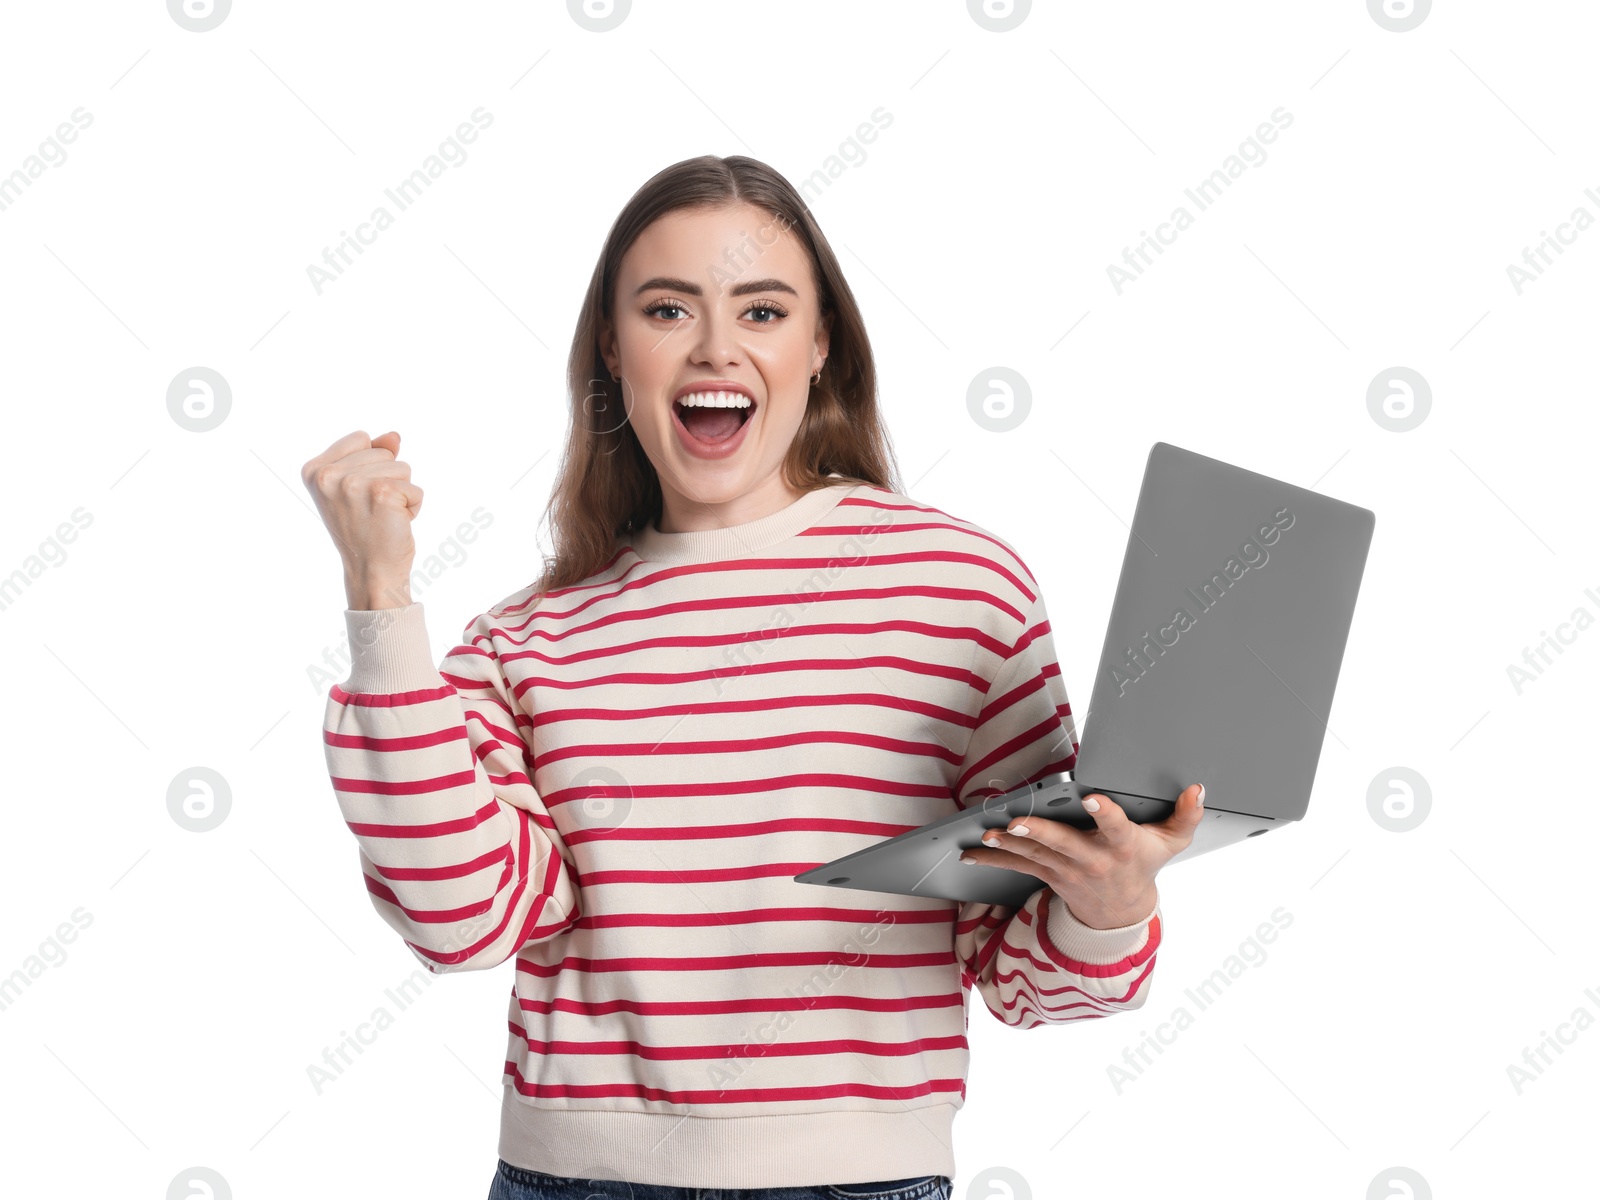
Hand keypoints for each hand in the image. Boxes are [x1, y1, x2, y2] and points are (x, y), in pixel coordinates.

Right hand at [301, 430, 421, 608]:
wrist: (371, 572)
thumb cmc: (365, 530)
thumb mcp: (358, 487)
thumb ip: (373, 454)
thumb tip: (394, 437)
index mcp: (314, 470)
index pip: (361, 438)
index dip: (370, 466)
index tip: (358, 496)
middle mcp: (328, 475)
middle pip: (384, 452)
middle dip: (387, 480)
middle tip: (371, 511)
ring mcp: (353, 483)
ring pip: (402, 467)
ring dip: (400, 493)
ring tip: (382, 516)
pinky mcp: (381, 493)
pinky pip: (415, 488)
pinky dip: (413, 506)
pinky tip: (394, 524)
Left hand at [959, 783, 1205, 928]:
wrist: (1121, 915)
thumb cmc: (1144, 866)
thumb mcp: (1171, 844)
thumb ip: (1187, 815)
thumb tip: (1197, 788)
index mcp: (1123, 846)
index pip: (1115, 826)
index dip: (1105, 813)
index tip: (1093, 798)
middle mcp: (1093, 859)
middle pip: (1064, 843)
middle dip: (1040, 833)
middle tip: (1017, 823)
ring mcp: (1067, 870)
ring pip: (1034, 855)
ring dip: (1007, 845)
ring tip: (985, 835)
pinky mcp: (1048, 875)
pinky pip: (1017, 866)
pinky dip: (992, 859)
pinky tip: (968, 853)